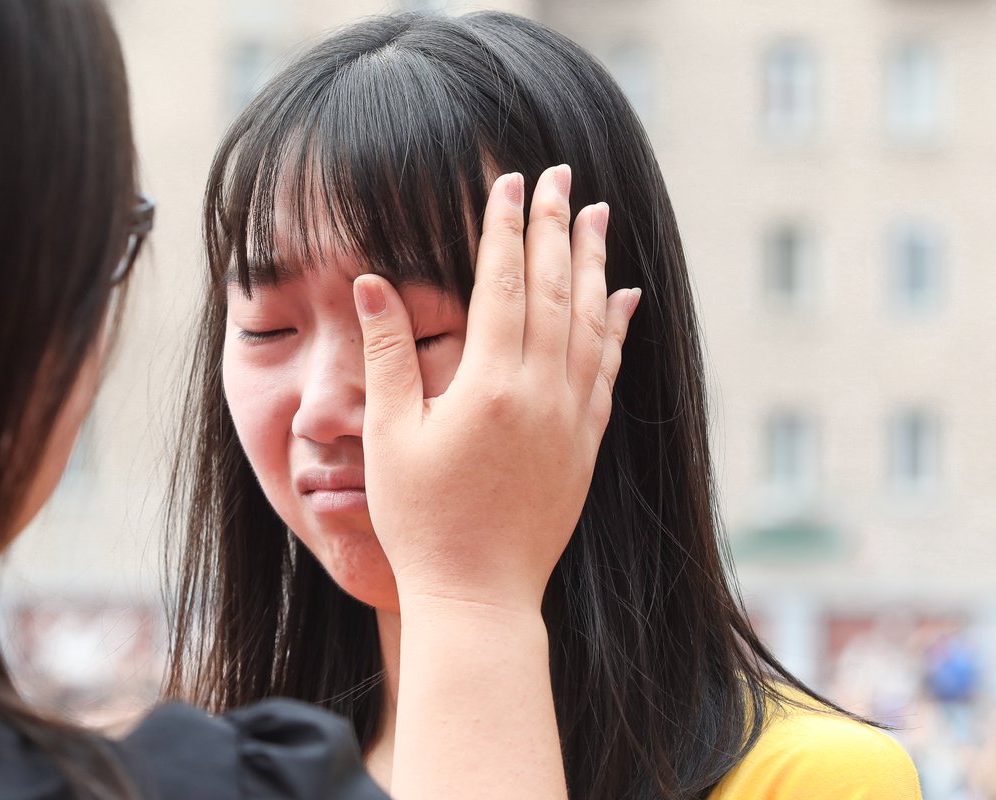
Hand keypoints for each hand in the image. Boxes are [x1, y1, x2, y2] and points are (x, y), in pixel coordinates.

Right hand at [353, 165, 638, 613]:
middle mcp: (542, 392)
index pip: (502, 282)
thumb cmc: (423, 521)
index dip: (505, 226)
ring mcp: (571, 418)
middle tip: (560, 176)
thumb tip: (372, 281)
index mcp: (490, 383)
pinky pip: (608, 369)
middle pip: (554, 289)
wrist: (479, 596)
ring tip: (597, 216)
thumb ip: (387, 352)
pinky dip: (617, 327)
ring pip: (591, 322)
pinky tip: (623, 298)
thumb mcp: (391, 435)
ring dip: (593, 264)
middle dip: (555, 226)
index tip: (510, 181)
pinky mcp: (585, 444)